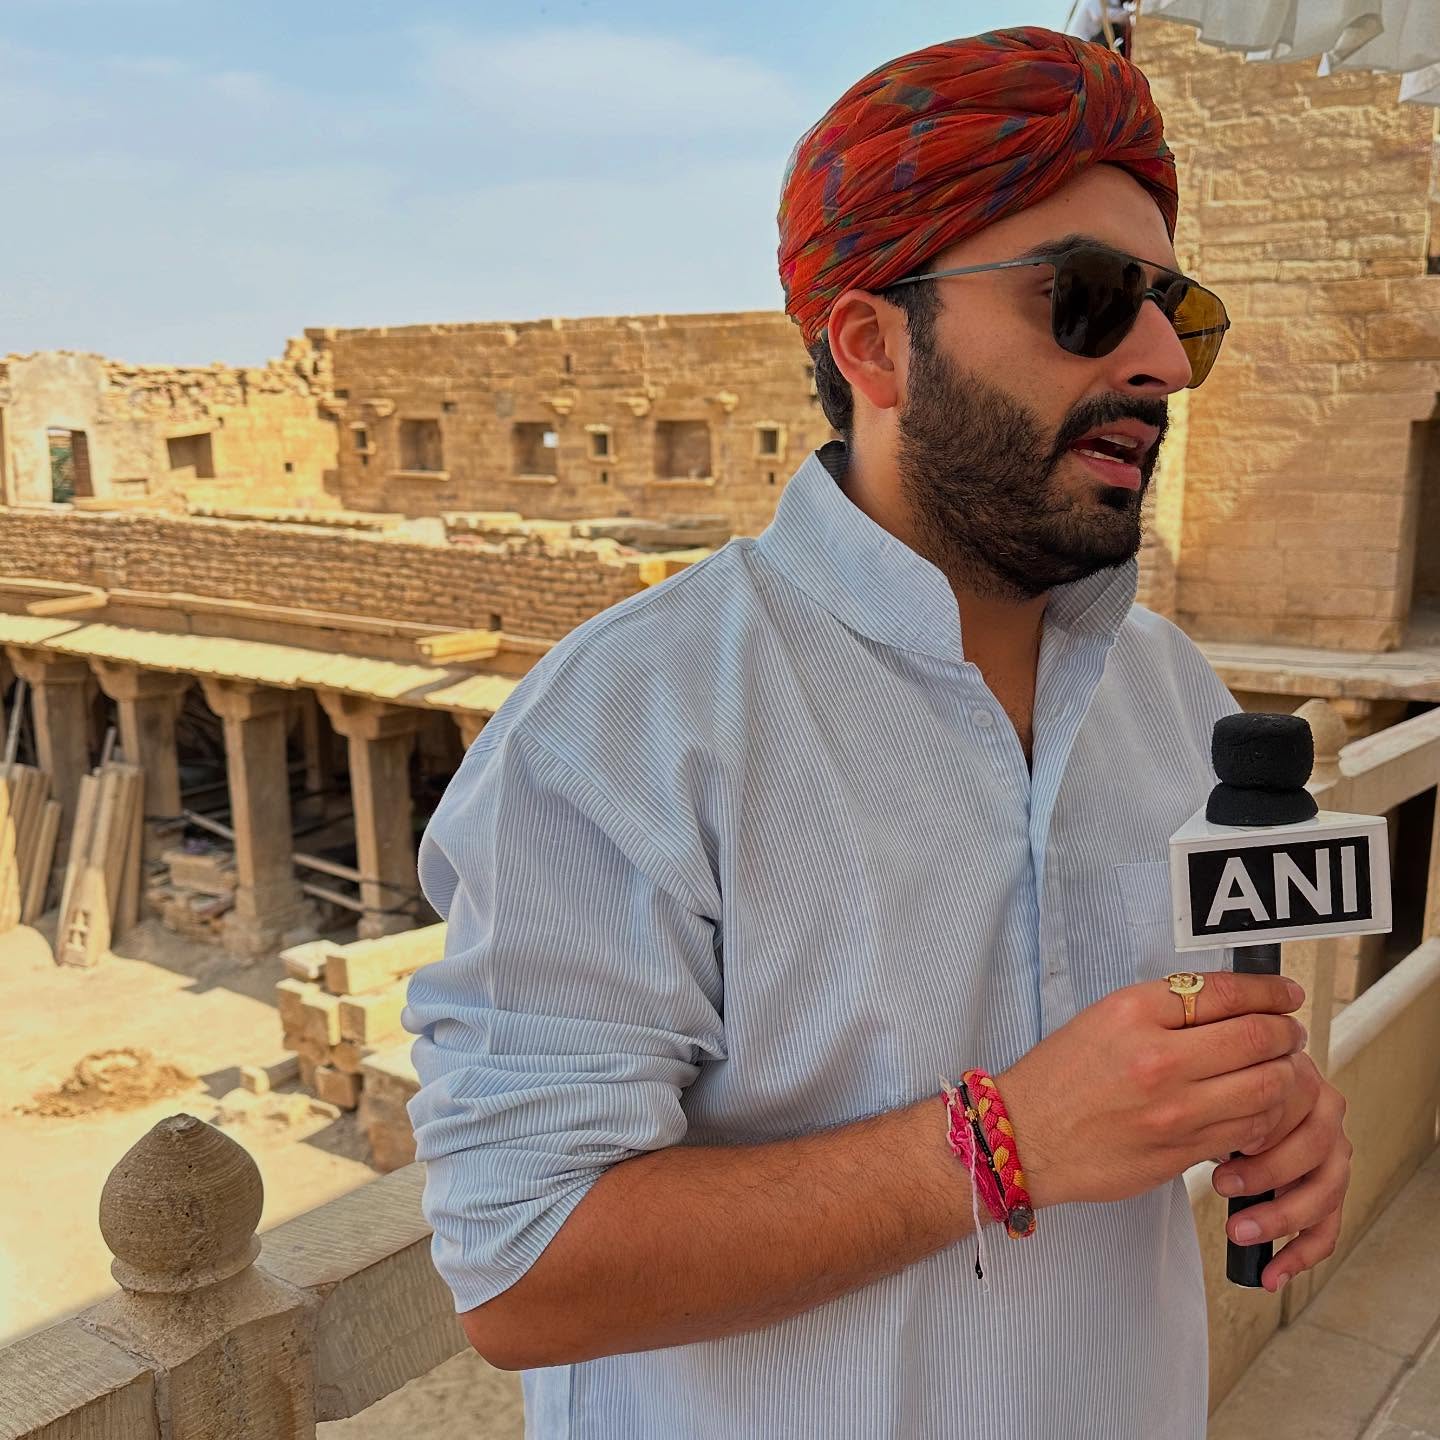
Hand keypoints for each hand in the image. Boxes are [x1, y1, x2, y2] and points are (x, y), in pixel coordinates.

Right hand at [996, 971, 1307, 1209]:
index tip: (1287, 994)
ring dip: (1286, 1076)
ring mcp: (1174, 1109)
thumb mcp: (1103, 1019)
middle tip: (1291, 1033)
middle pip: (1257, 1038)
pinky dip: (1268, 1117)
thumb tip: (1231, 1006)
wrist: (1024, 1136)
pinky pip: (1249, 1131)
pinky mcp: (1182, 1151)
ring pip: (1266, 1088)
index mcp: (1134, 1012)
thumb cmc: (1061, 1077)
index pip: (1225, 992)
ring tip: (1282, 1070)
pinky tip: (1261, 1108)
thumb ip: (1164, 1010)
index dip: (1269, 991)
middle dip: (1286, 1034)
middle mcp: (1158, 1057)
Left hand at [1211, 1059, 1350, 1293]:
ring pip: (1325, 1190)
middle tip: (1222, 1185)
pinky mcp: (1330, 1189)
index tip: (1228, 1146)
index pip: (1296, 1103)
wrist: (1227, 1098)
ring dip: (1281, 1216)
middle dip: (1267, 1172)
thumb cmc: (1222, 1092)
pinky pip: (1326, 1227)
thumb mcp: (1216, 1086)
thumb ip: (1218, 1097)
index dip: (1265, 1126)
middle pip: (1314, 1146)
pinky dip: (1299, 1254)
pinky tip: (1271, 1274)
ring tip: (1237, 1230)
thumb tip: (1195, 1120)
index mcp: (1298, 1079)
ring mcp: (1334, 1152)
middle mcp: (1325, 1113)